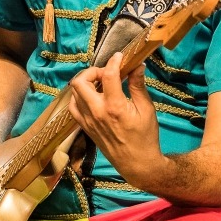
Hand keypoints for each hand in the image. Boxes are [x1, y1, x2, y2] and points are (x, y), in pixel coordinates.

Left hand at [66, 52, 162, 182]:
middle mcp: (96, 111)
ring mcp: (87, 120)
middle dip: (93, 71)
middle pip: (80, 81)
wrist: (136, 163)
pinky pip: (73, 106)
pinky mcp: (84, 126)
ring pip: (74, 92)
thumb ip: (138, 86)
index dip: (113, 61)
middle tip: (107, 73)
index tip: (120, 57)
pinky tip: (93, 96)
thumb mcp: (147, 109)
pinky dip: (80, 96)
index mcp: (114, 106)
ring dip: (85, 83)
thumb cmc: (145, 136)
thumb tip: (138, 66)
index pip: (108, 75)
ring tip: (100, 84)